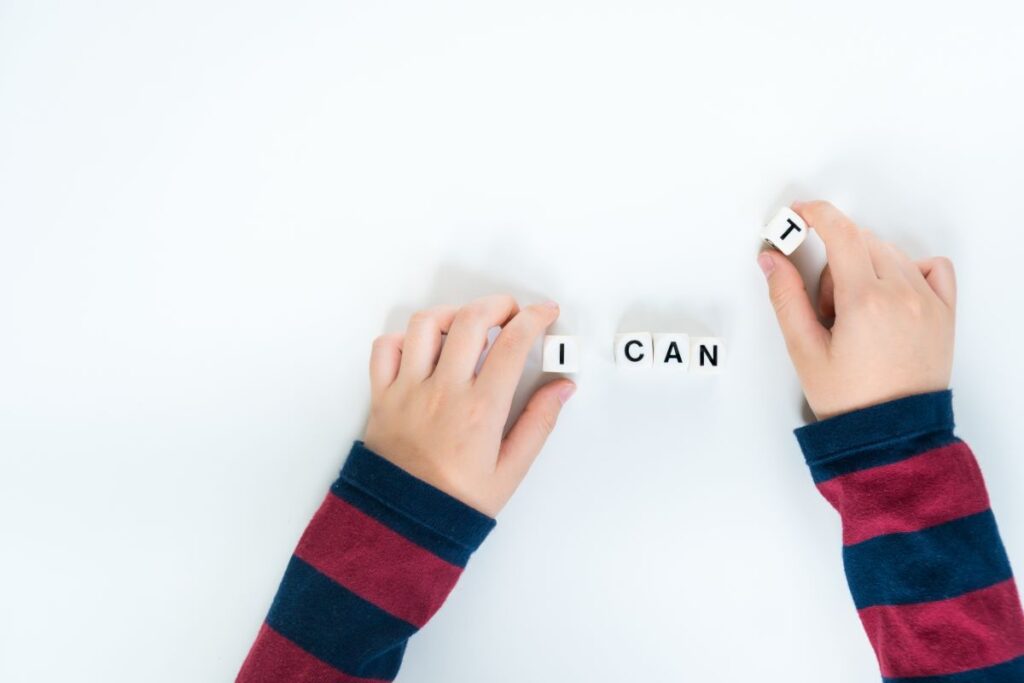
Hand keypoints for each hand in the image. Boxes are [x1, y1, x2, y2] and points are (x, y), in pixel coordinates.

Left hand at [363, 295, 575, 515]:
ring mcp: (408, 391)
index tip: (544, 314)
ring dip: (452, 314)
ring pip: (425, 325)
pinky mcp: (382, 396)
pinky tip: (424, 347)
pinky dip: (405, 337)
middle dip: (498, 304)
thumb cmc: (456, 503)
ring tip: (467, 324)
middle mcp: (442, 392)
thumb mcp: (511, 470)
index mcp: (480, 410)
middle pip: (471, 320)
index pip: (513, 343)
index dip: (535, 319)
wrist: (404, 525)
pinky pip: (385, 349)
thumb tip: (561, 388)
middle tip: (511, 312)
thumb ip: (539, 422)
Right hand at [758, 200, 956, 419]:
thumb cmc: (850, 401)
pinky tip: (889, 295)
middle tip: (823, 304)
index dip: (816, 215)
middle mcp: (902, 294)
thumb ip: (786, 297)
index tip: (801, 213)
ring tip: (853, 313)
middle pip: (862, 242)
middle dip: (834, 259)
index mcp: (865, 300)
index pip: (841, 233)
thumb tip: (772, 260)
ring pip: (891, 253)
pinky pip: (931, 267)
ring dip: (865, 266)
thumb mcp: (804, 350)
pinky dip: (908, 269)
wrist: (892, 435)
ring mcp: (928, 302)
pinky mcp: (944, 313)